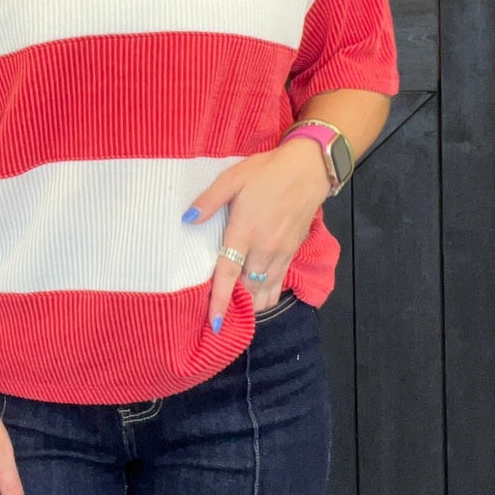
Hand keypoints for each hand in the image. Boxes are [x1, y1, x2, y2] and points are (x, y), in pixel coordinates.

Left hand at [184, 138, 329, 321]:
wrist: (308, 170)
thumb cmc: (266, 172)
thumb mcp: (233, 178)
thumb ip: (209, 200)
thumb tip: (187, 219)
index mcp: (245, 232)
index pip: (228, 274)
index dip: (220, 300)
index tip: (213, 323)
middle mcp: (264, 249)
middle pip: (246, 288)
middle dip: (234, 306)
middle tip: (219, 319)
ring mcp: (281, 253)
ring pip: (265, 290)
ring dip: (252, 304)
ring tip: (238, 314)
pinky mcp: (292, 252)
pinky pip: (279, 283)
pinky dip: (268, 296)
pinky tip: (260, 299)